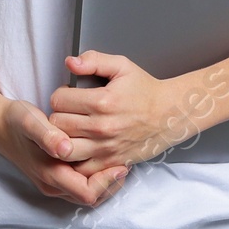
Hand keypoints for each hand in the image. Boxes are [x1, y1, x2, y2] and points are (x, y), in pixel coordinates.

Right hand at [0, 97, 127, 205]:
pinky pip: (82, 185)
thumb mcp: (30, 122)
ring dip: (106, 181)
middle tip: (126, 163)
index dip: (107, 183)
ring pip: (88, 193)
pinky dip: (97, 177)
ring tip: (119, 162)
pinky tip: (105, 159)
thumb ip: (47, 135)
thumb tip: (65, 148)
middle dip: (111, 184)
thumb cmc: (16, 121)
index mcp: (50, 175)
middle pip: (92, 197)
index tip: (121, 164)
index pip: (87, 193)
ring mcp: (54, 184)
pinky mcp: (55, 177)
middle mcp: (52, 185)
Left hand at [49, 52, 219, 169]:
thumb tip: (70, 63)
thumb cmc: (146, 91)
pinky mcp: (110, 163)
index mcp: (102, 101)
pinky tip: (80, 147)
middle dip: (59, 115)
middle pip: (57, 124)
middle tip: (70, 112)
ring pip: (63, 148)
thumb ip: (94, 60)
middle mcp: (102, 127)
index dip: (60, 95)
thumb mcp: (122, 66)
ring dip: (62, 139)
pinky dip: (76, 160)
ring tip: (70, 131)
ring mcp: (105, 148)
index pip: (58, 100)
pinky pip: (80, 168)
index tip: (70, 96)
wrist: (171, 115)